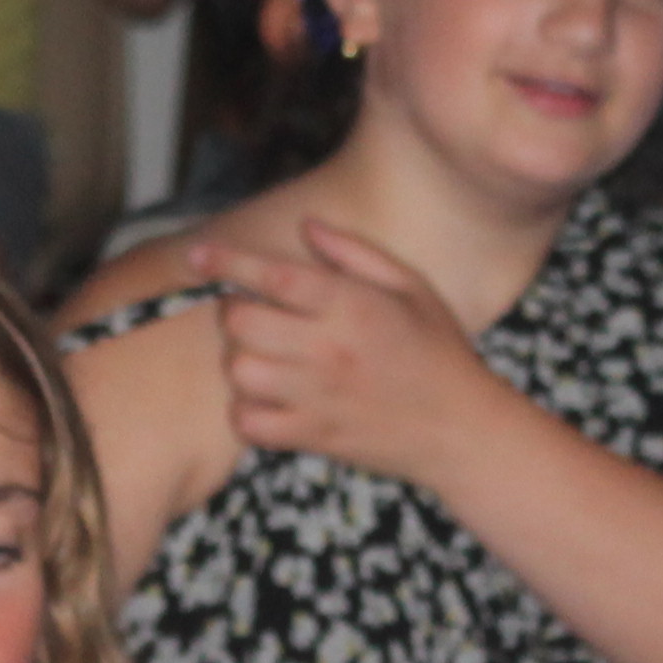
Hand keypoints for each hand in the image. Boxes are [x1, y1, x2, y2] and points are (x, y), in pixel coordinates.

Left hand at [192, 219, 505, 483]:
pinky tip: (268, 398)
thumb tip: (306, 226)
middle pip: (241, 321)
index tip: (199, 253)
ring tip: (264, 355)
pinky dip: (246, 410)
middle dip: (236, 309)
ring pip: (239, 371)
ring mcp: (317, 397)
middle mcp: (328, 348)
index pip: (272, 275)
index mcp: (352, 305)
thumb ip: (355, 253)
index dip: (227, 260)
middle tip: (254, 311)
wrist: (463, 431)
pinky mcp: (313, 436)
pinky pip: (249, 422)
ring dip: (240, 359)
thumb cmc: (439, 351)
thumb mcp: (412, 287)